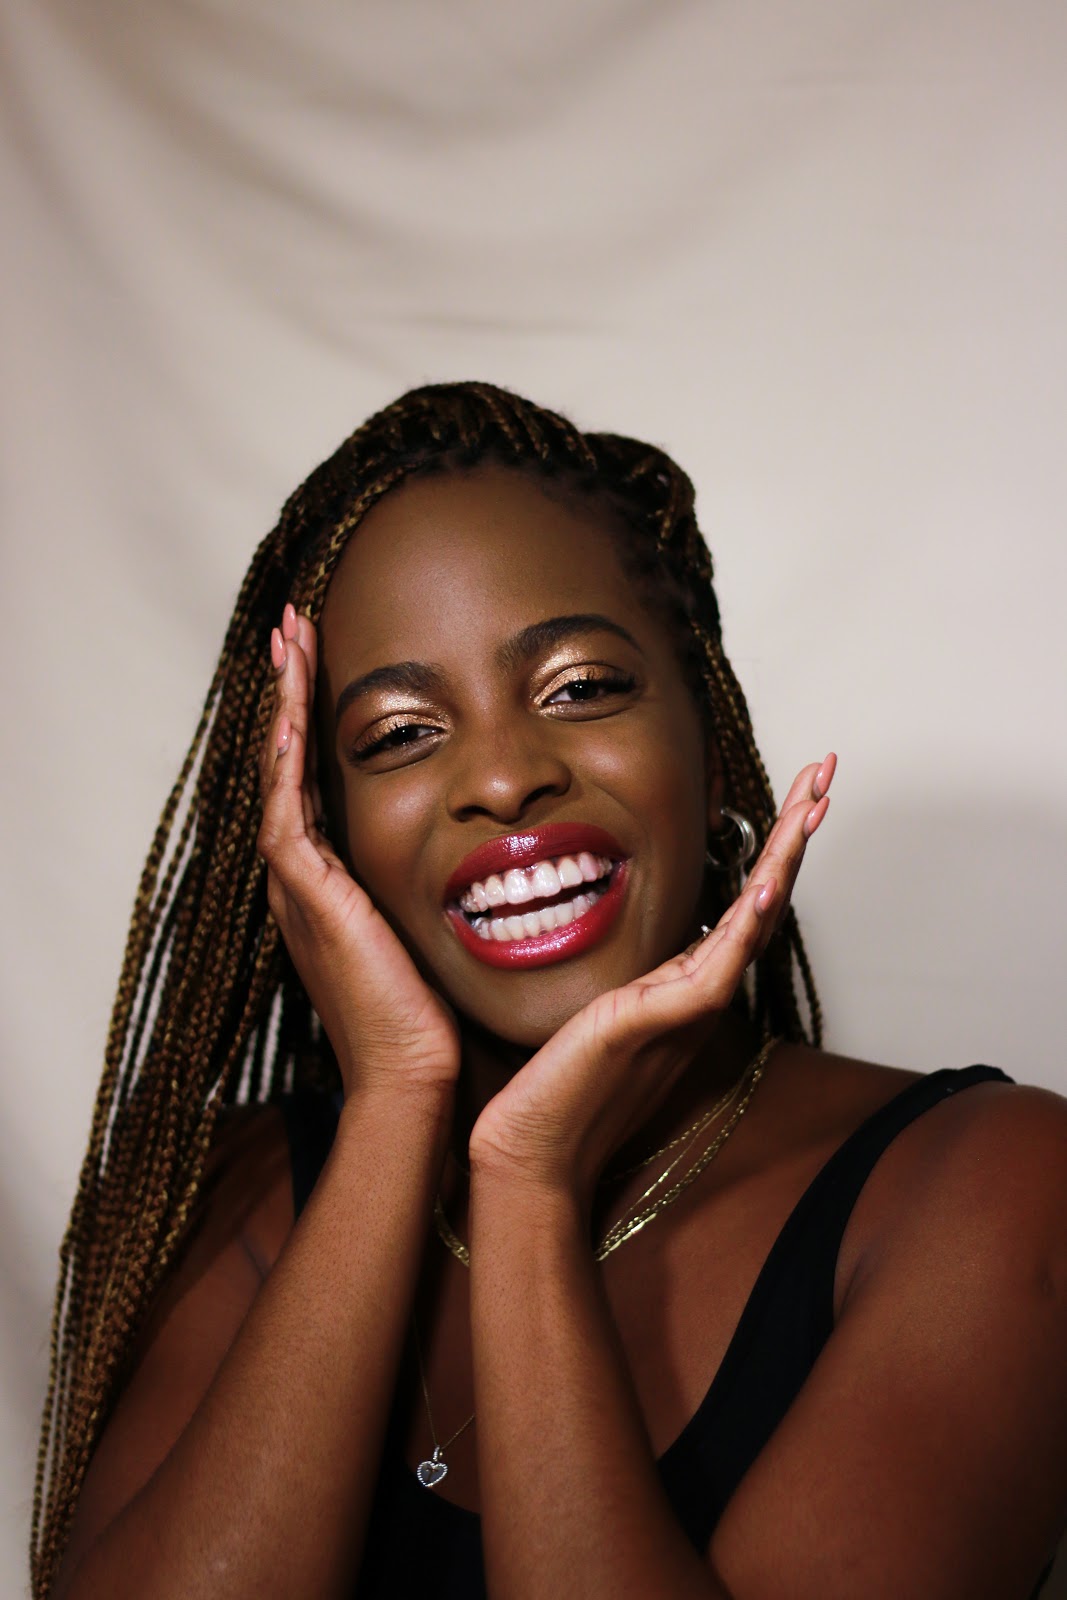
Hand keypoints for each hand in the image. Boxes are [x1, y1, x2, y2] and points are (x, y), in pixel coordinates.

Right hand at [257, 603, 459, 1098]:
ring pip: (279, 776)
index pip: (316, 782)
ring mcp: (302, 891)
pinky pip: (288, 817)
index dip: (315, 720)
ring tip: (288, 641)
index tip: (324, 665)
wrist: (417, 1083)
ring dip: (282, 705)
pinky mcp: (312, 902)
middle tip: (292, 629)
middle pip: (285, 764)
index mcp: (333, 886)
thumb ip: (449, 891)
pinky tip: (292, 715)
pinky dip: (286, 764)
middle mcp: (307, 881)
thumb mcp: (439, 934)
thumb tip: (497, 854)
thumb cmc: (436, 1020)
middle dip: (289, 694)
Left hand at [468, 755, 835, 1197]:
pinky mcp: (660, 1023)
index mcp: (689, 983)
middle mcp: (700, 993)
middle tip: (828, 770)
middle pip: (765, 899)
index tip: (801, 793)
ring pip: (753, 922)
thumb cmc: (565, 1086)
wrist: (537, 1146)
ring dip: (785, 859)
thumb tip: (654, 957)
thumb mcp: (607, 1013)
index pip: (746, 901)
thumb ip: (641, 986)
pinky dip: (746, 925)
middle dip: (796, 831)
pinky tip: (768, 884)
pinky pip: (715, 969)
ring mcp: (687, 1009)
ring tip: (813, 805)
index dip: (777, 847)